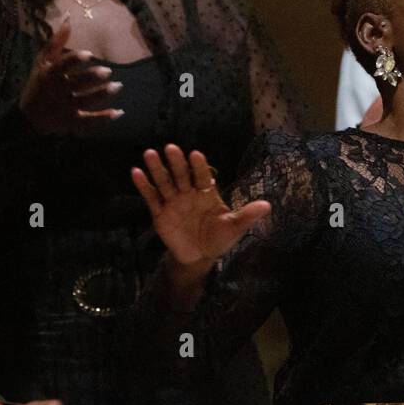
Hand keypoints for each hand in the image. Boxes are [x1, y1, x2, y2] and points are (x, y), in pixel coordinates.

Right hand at [19, 15, 122, 134]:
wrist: (27, 118)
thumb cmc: (38, 83)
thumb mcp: (42, 62)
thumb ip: (56, 41)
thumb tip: (69, 16)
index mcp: (49, 74)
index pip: (61, 66)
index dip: (74, 60)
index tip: (88, 54)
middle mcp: (57, 91)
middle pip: (75, 84)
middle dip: (90, 78)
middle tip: (108, 71)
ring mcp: (65, 108)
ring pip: (84, 101)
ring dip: (101, 95)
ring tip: (118, 86)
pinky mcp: (72, 122)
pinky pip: (88, 121)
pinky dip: (103, 118)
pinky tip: (119, 113)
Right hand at [131, 144, 270, 266]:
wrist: (199, 257)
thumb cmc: (218, 238)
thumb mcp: (234, 227)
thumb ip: (247, 216)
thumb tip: (267, 205)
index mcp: (207, 194)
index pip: (202, 177)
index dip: (199, 167)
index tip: (196, 154)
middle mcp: (189, 194)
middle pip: (181, 175)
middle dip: (176, 163)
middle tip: (171, 148)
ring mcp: (173, 202)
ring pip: (164, 182)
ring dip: (157, 168)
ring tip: (149, 153)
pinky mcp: (159, 214)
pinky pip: (151, 198)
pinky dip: (143, 186)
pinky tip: (136, 172)